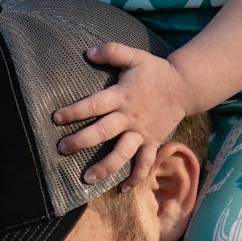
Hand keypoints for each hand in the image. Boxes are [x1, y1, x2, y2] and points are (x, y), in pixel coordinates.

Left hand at [52, 43, 191, 187]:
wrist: (185, 87)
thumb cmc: (155, 71)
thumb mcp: (135, 55)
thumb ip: (112, 51)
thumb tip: (88, 53)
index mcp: (122, 96)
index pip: (94, 105)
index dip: (75, 111)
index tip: (56, 118)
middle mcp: (130, 117)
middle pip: (103, 132)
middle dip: (81, 141)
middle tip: (62, 148)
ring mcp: (141, 132)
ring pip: (122, 153)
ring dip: (105, 167)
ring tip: (86, 178)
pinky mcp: (152, 142)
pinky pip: (144, 163)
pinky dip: (136, 177)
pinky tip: (122, 188)